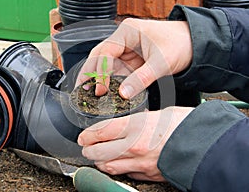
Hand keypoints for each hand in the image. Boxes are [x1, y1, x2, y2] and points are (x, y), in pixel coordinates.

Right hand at [76, 18, 192, 97]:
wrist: (194, 44)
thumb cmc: (179, 44)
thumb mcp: (161, 62)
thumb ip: (141, 79)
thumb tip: (124, 94)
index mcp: (128, 31)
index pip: (105, 51)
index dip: (100, 71)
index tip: (100, 88)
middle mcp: (123, 39)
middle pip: (99, 56)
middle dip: (90, 73)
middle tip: (81, 90)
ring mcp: (126, 50)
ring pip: (105, 65)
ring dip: (97, 79)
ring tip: (87, 93)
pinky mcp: (131, 60)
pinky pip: (116, 71)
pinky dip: (110, 82)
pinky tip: (104, 91)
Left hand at [77, 106, 193, 180]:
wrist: (205, 143)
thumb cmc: (184, 124)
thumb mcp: (158, 114)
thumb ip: (138, 122)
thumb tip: (127, 126)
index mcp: (135, 126)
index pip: (101, 131)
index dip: (88, 135)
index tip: (83, 136)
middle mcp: (134, 146)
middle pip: (99, 152)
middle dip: (89, 149)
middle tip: (86, 146)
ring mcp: (140, 162)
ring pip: (109, 166)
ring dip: (100, 161)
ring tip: (98, 157)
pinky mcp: (149, 174)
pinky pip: (127, 174)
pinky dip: (118, 169)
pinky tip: (118, 165)